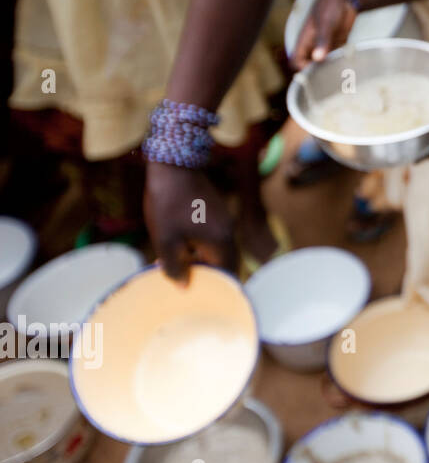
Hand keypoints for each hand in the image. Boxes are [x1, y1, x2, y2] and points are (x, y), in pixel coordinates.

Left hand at [144, 162, 237, 280]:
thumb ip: (174, 267)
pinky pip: (211, 236)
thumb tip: (183, 286)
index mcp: (222, 242)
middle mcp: (229, 232)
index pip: (227, 274)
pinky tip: (180, 245)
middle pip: (223, 263)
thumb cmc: (168, 204)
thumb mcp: (165, 240)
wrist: (173, 165)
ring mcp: (223, 219)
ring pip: (216, 249)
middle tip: (184, 284)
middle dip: (205, 275)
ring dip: (199, 260)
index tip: (199, 297)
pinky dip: (199, 246)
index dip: (216, 289)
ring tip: (177, 265)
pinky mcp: (215, 211)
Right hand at [292, 0, 355, 69]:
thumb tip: (317, 58)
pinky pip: (337, 57)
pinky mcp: (338, 44)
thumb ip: (322, 41)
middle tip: (331, 79)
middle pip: (310, 66)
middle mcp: (313, 45)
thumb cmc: (330, 5)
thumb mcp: (326, 23)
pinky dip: (341, 62)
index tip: (315, 74)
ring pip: (324, 63)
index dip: (303, 69)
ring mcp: (326, 45)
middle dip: (318, 73)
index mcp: (304, 40)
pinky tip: (349, 66)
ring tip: (341, 75)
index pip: (296, 61)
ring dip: (331, 69)